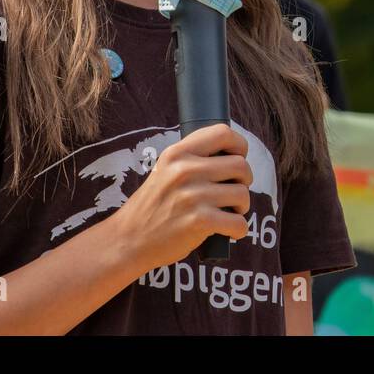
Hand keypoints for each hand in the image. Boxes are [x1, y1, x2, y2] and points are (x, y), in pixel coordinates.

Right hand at [110, 123, 252, 273]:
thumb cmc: (153, 205)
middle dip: (244, 181)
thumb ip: (192, 158)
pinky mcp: (199, 221)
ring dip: (242, 206)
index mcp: (178, 153)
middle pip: (240, 165)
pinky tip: (231, 230)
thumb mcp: (165, 170)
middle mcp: (185, 170)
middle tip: (234, 192)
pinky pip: (238, 222)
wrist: (128, 239)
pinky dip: (239, 229)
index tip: (239, 158)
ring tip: (230, 211)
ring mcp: (192, 195)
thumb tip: (232, 152)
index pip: (223, 133)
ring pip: (242, 194)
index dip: (239, 145)